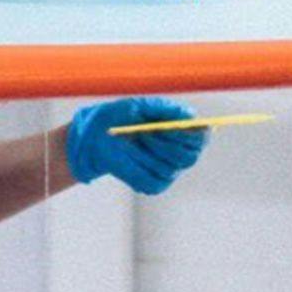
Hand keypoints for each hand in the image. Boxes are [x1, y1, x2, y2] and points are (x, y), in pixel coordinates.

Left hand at [66, 96, 209, 193]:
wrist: (90, 138)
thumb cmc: (116, 118)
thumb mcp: (135, 106)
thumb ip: (162, 108)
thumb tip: (189, 115)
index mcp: (182, 131)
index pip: (200, 137)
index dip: (192, 135)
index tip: (173, 127)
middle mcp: (180, 153)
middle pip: (188, 156)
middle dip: (165, 144)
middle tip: (145, 134)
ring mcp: (168, 171)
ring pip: (167, 168)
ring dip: (144, 154)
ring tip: (127, 141)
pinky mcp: (154, 185)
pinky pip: (152, 181)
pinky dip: (136, 168)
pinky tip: (125, 158)